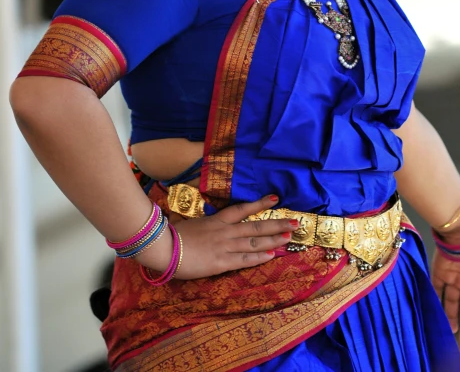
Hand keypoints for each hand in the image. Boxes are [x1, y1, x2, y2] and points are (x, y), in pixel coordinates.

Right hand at [140, 195, 296, 279]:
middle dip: (277, 223)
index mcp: (217, 220)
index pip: (243, 209)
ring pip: (255, 241)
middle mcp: (226, 231)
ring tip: (289, 236)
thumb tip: (204, 222)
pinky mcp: (222, 262)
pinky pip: (245, 259)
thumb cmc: (173, 235)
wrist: (164, 248)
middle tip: (295, 221)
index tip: (275, 198)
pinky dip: (259, 256)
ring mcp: (225, 246)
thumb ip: (202, 223)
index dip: (260, 203)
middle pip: (256, 225)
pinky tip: (272, 254)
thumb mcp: (190, 223)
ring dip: (274, 239)